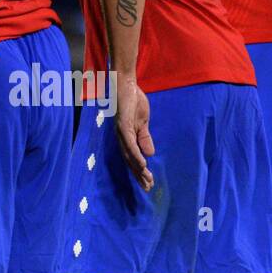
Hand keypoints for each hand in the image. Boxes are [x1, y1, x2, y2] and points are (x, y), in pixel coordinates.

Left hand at [113, 75, 153, 191]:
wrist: (125, 84)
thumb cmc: (133, 101)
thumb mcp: (143, 122)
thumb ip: (145, 138)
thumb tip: (150, 155)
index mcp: (126, 137)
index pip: (133, 159)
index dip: (140, 172)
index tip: (149, 184)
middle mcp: (121, 138)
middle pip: (130, 161)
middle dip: (139, 175)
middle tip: (148, 188)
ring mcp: (121, 132)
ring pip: (129, 155)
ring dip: (138, 168)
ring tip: (146, 179)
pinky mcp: (123, 124)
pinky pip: (129, 143)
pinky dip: (135, 154)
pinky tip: (142, 163)